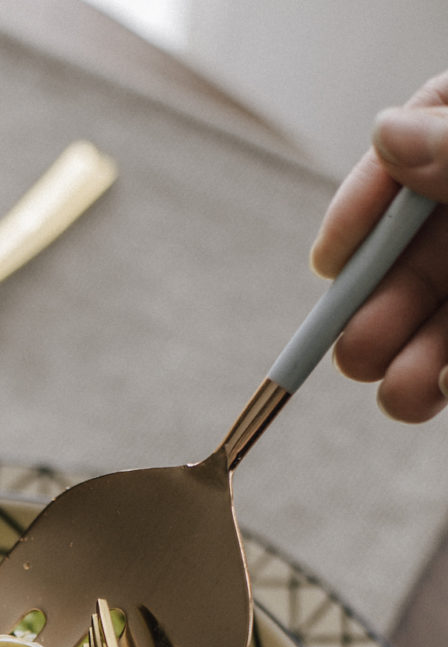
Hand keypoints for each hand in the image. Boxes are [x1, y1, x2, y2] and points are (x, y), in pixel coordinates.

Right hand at [311, 72, 447, 422]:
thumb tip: (388, 132)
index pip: (412, 146)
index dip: (363, 207)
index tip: (329, 262)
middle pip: (419, 249)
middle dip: (378, 308)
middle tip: (354, 353)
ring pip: (442, 312)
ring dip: (413, 360)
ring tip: (400, 395)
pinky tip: (445, 389)